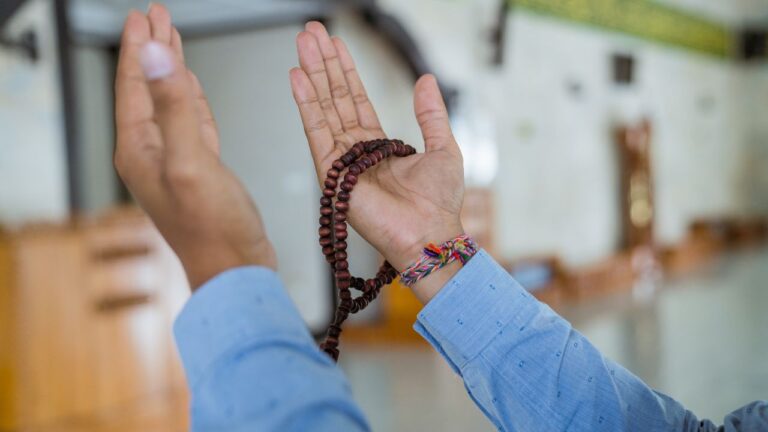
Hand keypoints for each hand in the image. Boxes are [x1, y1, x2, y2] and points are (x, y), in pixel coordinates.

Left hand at [114, 5, 275, 289]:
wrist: (236, 270)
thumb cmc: (213, 230)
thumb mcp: (191, 161)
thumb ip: (173, 107)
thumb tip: (153, 56)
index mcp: (139, 149)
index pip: (133, 84)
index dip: (138, 46)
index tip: (144, 16)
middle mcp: (151, 153)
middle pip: (147, 87)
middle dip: (152, 49)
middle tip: (156, 16)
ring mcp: (174, 161)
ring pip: (168, 101)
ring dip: (170, 69)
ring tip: (171, 39)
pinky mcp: (199, 168)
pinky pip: (189, 122)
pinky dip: (189, 99)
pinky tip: (190, 87)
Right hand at [289, 23, 464, 301]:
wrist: (429, 234)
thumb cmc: (439, 202)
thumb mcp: (444, 147)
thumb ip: (431, 114)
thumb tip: (425, 79)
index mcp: (379, 145)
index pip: (356, 100)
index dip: (346, 71)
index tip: (335, 44)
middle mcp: (356, 151)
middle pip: (335, 98)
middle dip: (324, 64)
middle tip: (311, 33)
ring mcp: (342, 161)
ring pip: (323, 108)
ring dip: (312, 75)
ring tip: (302, 44)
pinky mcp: (332, 174)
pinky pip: (316, 132)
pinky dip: (306, 104)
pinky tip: (297, 78)